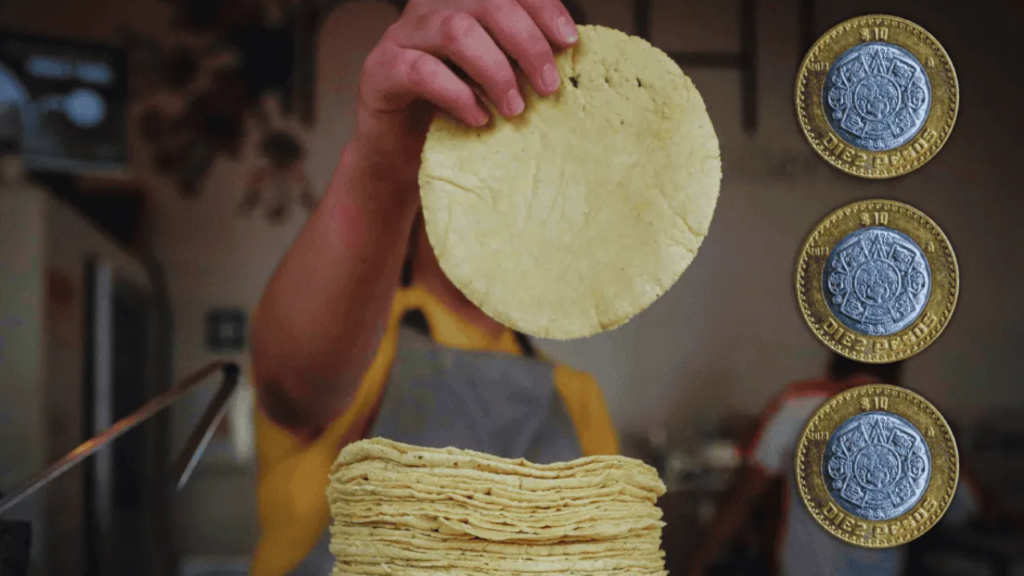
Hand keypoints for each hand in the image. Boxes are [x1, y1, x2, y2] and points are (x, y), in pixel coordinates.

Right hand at [350, 0, 578, 177]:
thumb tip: (568, 57)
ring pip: (455, 29)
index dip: (542, 7)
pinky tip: (478, 118)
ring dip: (495, 69)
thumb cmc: (453, 115)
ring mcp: (402, 37)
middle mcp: (431, 10)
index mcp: (462, 4)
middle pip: (486, 1)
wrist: (401, 156)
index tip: (570, 41)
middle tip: (548, 86)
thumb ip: (520, 63)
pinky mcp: (380, 71)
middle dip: (526, 42)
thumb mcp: (494, 82)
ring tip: (515, 108)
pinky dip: (457, 95)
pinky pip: (420, 71)